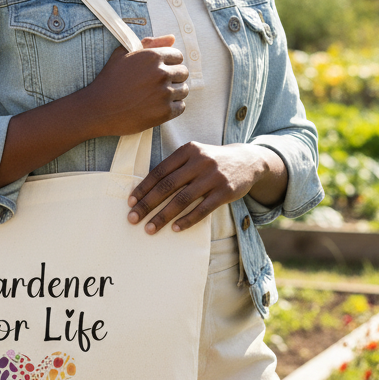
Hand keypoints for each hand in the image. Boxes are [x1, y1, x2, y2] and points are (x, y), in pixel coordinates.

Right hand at [81, 35, 187, 137]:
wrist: (98, 109)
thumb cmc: (109, 80)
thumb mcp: (123, 54)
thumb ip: (149, 43)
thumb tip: (172, 38)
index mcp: (153, 56)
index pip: (178, 56)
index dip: (169, 64)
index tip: (159, 72)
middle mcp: (161, 73)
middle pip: (183, 73)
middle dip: (173, 78)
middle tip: (158, 86)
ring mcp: (164, 93)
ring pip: (184, 90)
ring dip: (174, 93)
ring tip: (158, 97)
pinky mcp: (165, 112)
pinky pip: (181, 106)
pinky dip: (173, 108)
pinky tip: (159, 107)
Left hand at [127, 143, 283, 233]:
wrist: (248, 160)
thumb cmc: (212, 161)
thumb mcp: (194, 155)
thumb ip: (175, 168)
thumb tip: (147, 190)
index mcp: (187, 150)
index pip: (159, 171)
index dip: (143, 188)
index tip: (131, 202)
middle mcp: (200, 161)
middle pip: (167, 186)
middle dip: (148, 204)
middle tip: (133, 218)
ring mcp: (213, 176)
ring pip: (182, 199)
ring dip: (164, 216)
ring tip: (150, 228)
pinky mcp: (225, 191)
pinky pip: (202, 209)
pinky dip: (187, 220)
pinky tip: (175, 228)